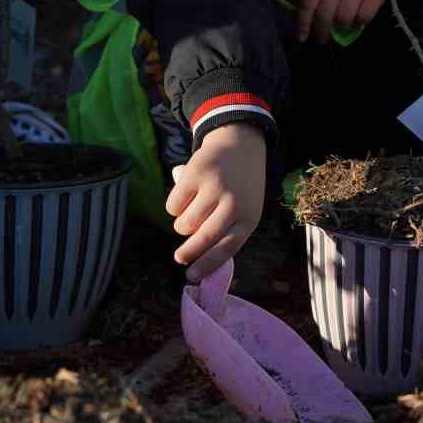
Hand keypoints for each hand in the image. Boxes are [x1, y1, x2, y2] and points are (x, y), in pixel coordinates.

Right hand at [165, 123, 266, 282]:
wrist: (240, 145)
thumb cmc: (240, 186)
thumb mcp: (245, 208)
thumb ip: (227, 230)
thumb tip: (199, 261)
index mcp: (249, 216)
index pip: (227, 248)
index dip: (207, 265)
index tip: (191, 277)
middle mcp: (233, 203)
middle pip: (203, 239)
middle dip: (187, 253)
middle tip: (179, 258)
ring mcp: (214, 188)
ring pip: (184, 224)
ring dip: (183, 224)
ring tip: (195, 211)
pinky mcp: (194, 175)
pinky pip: (173, 206)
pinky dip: (175, 205)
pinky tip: (188, 194)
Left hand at [297, 0, 388, 42]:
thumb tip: (311, 22)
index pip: (308, 3)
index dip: (304, 23)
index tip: (303, 38)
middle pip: (324, 15)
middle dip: (322, 31)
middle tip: (323, 39)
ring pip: (344, 18)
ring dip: (342, 27)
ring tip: (342, 26)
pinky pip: (364, 16)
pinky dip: (360, 22)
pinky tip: (358, 19)